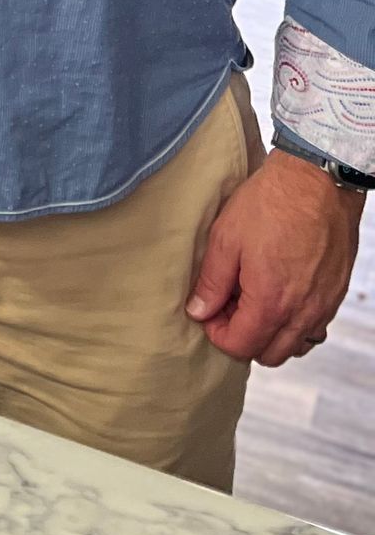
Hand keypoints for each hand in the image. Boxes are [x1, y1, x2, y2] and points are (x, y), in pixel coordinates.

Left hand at [185, 150, 363, 365]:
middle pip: (269, 354)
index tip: (209, 312)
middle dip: (244, 338)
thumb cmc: (271, 203)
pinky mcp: (336, 293)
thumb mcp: (226, 238)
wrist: (317, 180)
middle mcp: (302, 312)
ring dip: (271, 333)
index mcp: (271, 302)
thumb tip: (199, 310)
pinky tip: (280, 292)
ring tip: (254, 299)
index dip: (217, 333)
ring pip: (296, 345)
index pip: (240, 345)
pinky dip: (295, 322)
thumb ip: (212, 281)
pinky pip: (315, 327)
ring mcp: (323, 305)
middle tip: (229, 305)